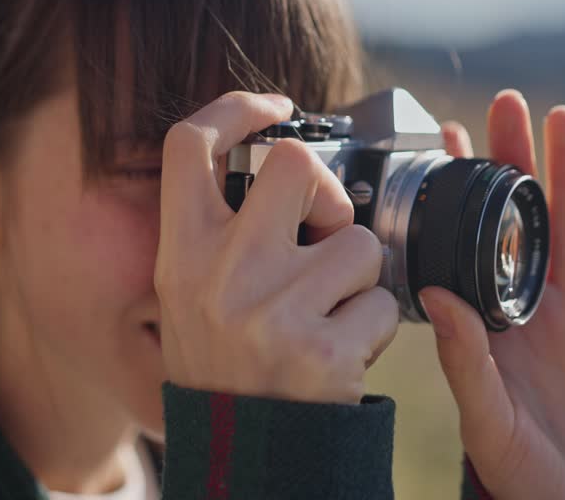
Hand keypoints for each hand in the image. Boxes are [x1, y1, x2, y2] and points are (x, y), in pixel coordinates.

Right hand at [154, 91, 397, 402]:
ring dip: (359, 277)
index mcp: (181, 252)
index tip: (275, 109)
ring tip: (329, 316)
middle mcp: (219, 273)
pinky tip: (342, 353)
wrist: (242, 456)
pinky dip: (376, 326)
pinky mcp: (322, 352)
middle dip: (329, 195)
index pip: (187, 144)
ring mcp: (271, 312)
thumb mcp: (191, 294)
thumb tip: (283, 165)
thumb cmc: (223, 365)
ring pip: (359, 240)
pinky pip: (383, 303)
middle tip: (325, 232)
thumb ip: (220, 232)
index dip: (234, 107)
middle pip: (296, 166)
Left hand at [420, 90, 564, 499]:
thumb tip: (438, 289)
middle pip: (523, 219)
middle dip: (515, 161)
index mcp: (489, 324)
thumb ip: (465, 358)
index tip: (442, 136)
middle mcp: (532, 309)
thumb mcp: (487, 420)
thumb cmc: (526, 478)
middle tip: (506, 102)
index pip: (467, 241)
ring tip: (564, 119)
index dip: (458, 192)